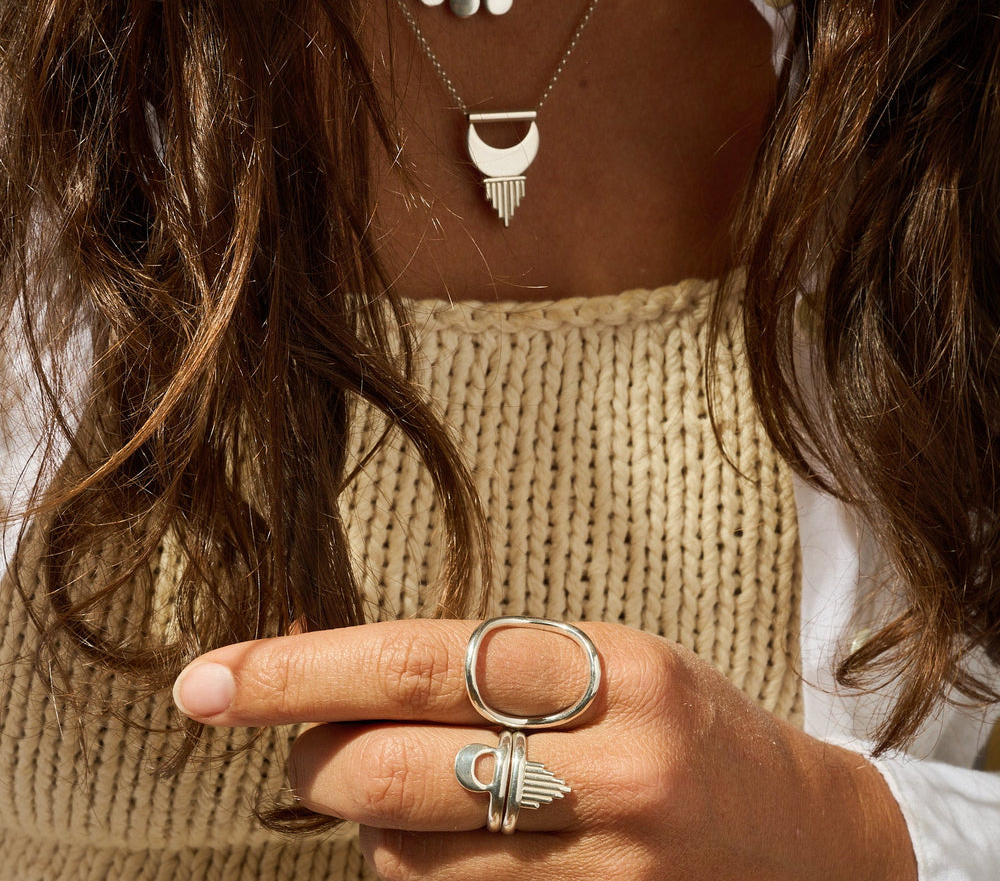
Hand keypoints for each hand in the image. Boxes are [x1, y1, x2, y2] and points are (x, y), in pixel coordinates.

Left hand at [172, 619, 914, 880]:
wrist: (810, 837)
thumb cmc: (688, 725)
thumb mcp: (606, 658)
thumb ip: (484, 666)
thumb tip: (333, 675)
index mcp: (612, 666)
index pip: (422, 663)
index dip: (301, 671)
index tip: (210, 681)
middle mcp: (613, 769)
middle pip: (394, 771)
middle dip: (317, 755)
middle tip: (309, 743)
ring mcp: (608, 872)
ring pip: (408, 860)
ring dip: (378, 824)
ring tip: (428, 792)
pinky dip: (422, 875)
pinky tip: (462, 844)